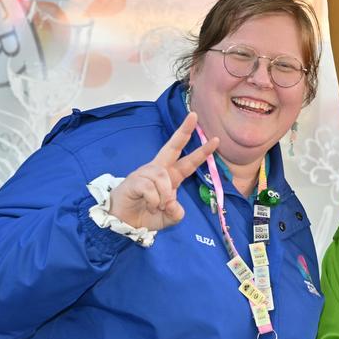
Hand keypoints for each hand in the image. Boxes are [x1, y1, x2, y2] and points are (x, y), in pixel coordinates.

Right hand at [108, 113, 218, 230]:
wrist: (122, 223)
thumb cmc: (145, 215)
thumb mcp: (168, 218)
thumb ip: (176, 213)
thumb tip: (173, 204)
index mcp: (170, 177)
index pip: (189, 162)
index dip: (202, 152)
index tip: (216, 140)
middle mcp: (158, 170)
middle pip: (172, 147)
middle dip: (183, 131)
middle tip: (193, 116)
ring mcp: (145, 173)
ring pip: (162, 176)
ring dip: (164, 196)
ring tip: (157, 207)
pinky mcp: (134, 180)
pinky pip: (149, 187)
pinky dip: (153, 200)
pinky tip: (148, 205)